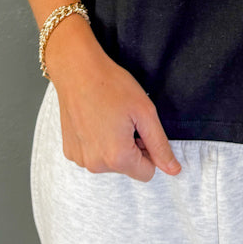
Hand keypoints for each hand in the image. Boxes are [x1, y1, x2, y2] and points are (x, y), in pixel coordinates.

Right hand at [46, 17, 181, 181]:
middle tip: (125, 119)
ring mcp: (79, 159)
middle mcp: (95, 165)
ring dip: (114, 145)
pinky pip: (93, 155)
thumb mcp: (145, 112)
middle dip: (131, 147)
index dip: (149, 150)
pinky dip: (97, 141)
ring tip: (108, 117)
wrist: (77, 70)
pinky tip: (95, 120)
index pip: (147, 173)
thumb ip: (160, 145)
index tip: (141, 128)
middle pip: (127, 168)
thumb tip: (174, 170)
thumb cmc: (112, 85)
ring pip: (110, 162)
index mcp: (117, 157)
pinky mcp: (69, 151)